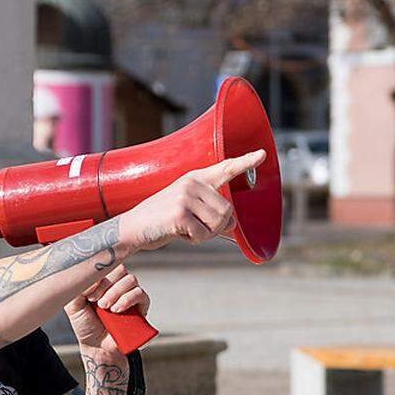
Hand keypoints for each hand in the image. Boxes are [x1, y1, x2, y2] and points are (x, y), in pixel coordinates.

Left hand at [64, 264, 150, 351]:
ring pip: (131, 279)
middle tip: (98, 302)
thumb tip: (92, 276)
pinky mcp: (141, 305)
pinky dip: (127, 300)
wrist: (97, 347)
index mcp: (102, 281)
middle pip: (120, 268)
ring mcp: (130, 294)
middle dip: (107, 285)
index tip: (89, 295)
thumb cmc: (86, 325)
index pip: (106, 264)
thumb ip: (78, 287)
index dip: (99, 275)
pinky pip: (140, 294)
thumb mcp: (73, 305)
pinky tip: (117, 311)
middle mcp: (117, 285)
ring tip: (106, 308)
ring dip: (116, 293)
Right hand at [118, 149, 265, 252]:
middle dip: (215, 227)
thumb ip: (211, 212)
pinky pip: (203, 234)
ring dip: (205, 234)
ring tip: (185, 228)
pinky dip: (194, 240)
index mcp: (196, 178)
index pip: (225, 168)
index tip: (262, 155)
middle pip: (227, 211)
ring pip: (218, 223)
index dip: (245, 162)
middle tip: (194, 226)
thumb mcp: (188, 210)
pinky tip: (178, 233)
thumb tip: (232, 224)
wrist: (132, 228)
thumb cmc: (162, 220)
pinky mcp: (180, 213)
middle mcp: (192, 183)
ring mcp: (185, 196)